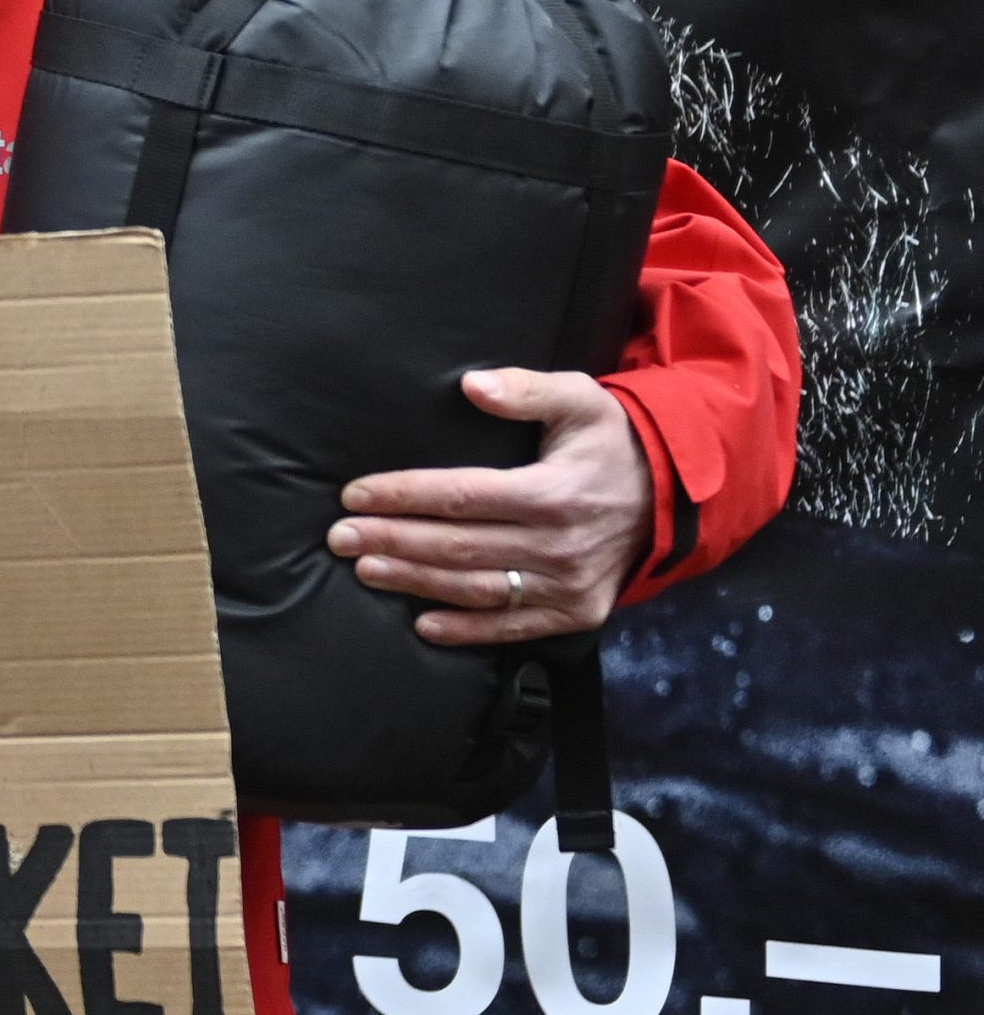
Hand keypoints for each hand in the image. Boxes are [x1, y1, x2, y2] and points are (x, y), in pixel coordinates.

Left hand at [328, 369, 652, 646]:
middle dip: (391, 540)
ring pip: (476, 588)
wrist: (675, 498)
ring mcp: (568, 586)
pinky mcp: (575, 612)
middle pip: (458, 546)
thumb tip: (472, 384)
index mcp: (553, 493)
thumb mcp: (581, 400)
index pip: (461, 496)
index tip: (354, 495)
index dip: (403, 495)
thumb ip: (527, 390)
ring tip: (365, 570)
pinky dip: (466, 631)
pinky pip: (512, 627)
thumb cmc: (612, 442)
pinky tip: (422, 624)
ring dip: (415, 582)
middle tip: (340, 537)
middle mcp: (559, 546)